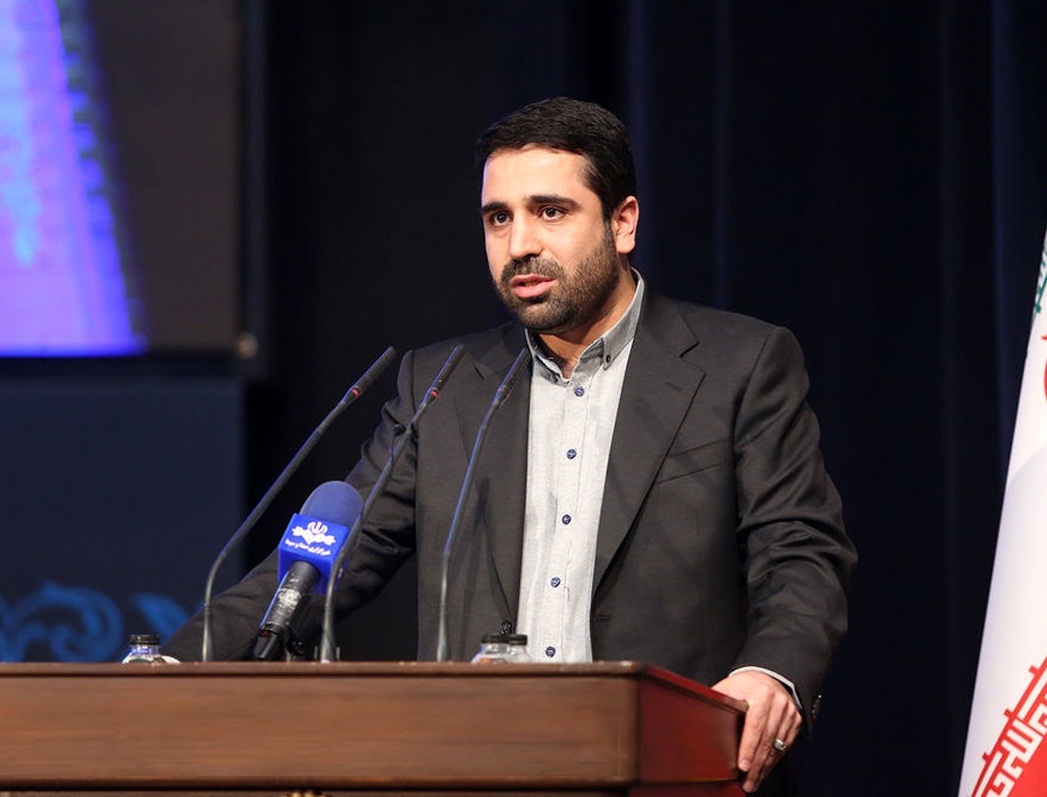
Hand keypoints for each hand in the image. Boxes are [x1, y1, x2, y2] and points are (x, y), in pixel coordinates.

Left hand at [711, 670, 800, 793]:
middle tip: (746, 782)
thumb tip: (699, 716)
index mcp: (760, 694)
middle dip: (756, 765)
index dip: (748, 748)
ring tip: (753, 782)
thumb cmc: (743, 685)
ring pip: (777, 747)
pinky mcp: (795, 721)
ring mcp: (789, 712)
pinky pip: (785, 746)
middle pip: (767, 740)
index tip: (742, 766)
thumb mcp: (729, 687)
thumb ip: (717, 701)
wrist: (767, 677)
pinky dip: (774, 761)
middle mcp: (778, 703)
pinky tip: (764, 770)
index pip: (755, 726)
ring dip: (764, 767)